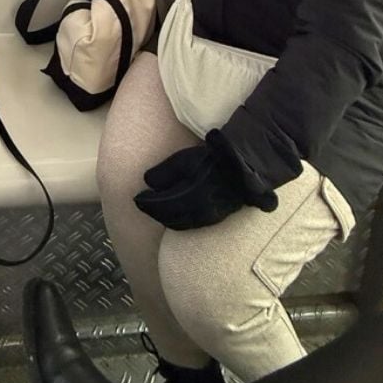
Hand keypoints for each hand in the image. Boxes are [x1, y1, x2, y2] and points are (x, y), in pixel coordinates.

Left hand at [133, 132, 276, 230]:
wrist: (246, 166)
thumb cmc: (214, 159)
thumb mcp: (186, 160)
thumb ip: (166, 172)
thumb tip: (147, 182)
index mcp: (189, 198)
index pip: (162, 206)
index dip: (147, 203)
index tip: (136, 198)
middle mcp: (199, 212)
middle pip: (170, 218)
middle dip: (154, 212)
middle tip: (142, 205)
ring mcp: (210, 216)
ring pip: (182, 223)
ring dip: (166, 219)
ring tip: (156, 211)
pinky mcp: (218, 216)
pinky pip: (194, 224)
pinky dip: (180, 221)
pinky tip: (177, 215)